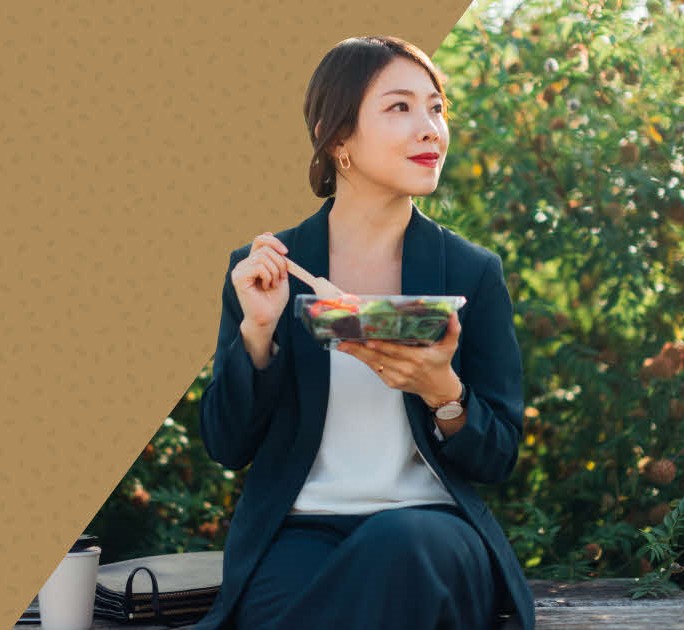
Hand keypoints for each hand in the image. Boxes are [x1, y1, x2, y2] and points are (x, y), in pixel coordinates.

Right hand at [231, 232, 289, 336]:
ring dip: (275, 272)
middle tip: (280, 278)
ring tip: (272, 285)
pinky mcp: (238, 278)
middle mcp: (244, 264)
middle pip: (265, 248)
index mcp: (253, 262)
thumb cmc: (274, 299)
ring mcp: (239, 270)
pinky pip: (258, 267)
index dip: (273, 241)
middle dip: (279, 262)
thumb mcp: (279, 273)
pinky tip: (265, 287)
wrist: (268, 317)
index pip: (260, 240)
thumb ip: (275, 256)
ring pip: (263, 257)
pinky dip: (268, 276)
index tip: (286, 252)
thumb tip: (269, 233)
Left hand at [337, 312, 462, 405]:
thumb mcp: (450, 346)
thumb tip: (453, 313)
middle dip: (360, 349)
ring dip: (357, 354)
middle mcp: (406, 369)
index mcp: (419, 359)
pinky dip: (364, 360)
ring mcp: (397, 377)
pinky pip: (375, 369)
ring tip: (343, 345)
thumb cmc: (441, 364)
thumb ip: (453, 330)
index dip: (382, 347)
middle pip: (380, 358)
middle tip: (345, 340)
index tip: (368, 340)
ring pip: (374, 364)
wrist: (438, 388)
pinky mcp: (392, 382)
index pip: (397, 352)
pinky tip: (353, 352)